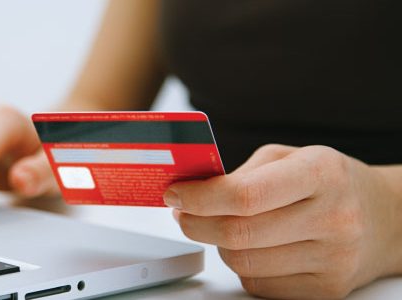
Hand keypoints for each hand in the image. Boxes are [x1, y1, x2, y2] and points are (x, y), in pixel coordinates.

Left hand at [164, 144, 401, 298]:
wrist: (385, 218)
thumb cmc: (330, 182)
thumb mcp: (290, 157)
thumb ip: (241, 172)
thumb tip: (191, 191)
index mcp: (321, 174)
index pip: (245, 195)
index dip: (199, 198)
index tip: (176, 195)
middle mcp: (332, 218)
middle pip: (238, 234)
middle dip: (196, 224)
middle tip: (183, 213)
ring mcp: (332, 259)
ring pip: (243, 263)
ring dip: (219, 246)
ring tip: (221, 227)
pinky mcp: (326, 290)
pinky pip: (259, 285)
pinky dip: (244, 267)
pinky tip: (252, 248)